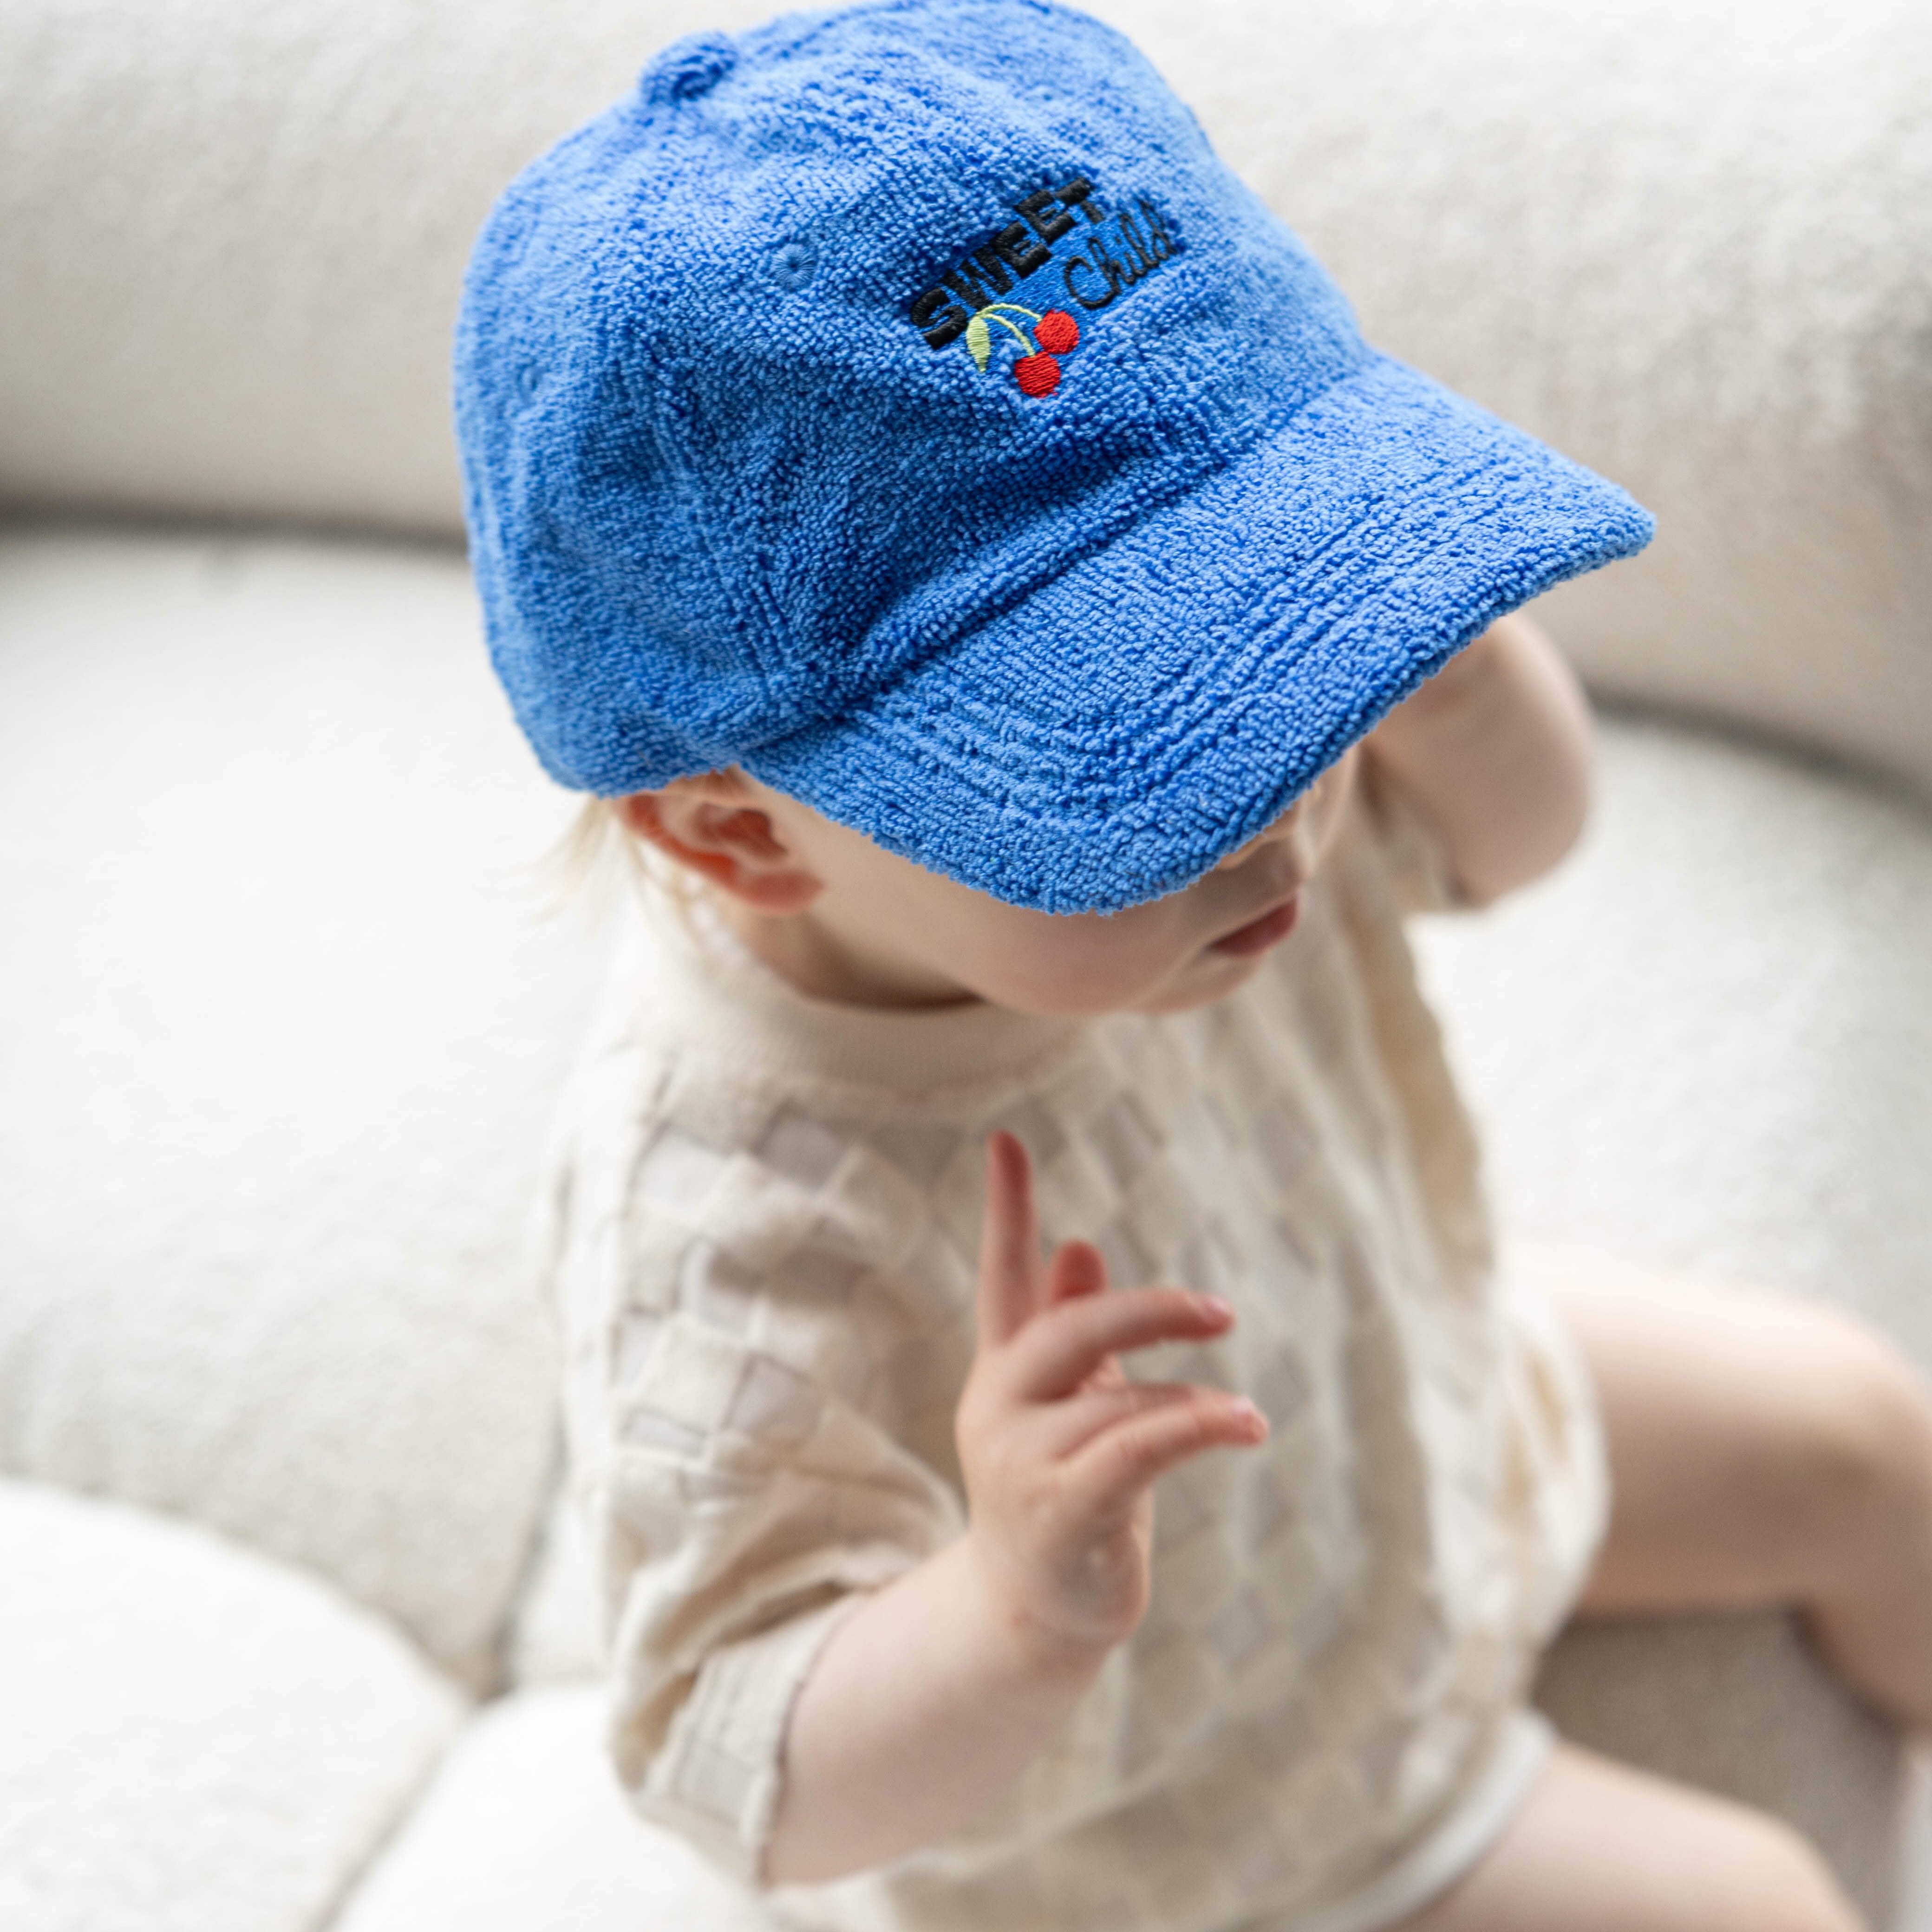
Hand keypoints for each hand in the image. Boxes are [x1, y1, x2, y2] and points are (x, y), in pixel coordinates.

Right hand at [954, 1130, 1268, 1669]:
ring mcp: (1021, 1460)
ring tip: (1243, 1418)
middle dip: (1147, 1311)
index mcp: (1004, 1373)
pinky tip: (1246, 1424)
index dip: (1006, 1209)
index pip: (1002, 1277)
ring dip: (1192, 1403)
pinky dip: (1197, 1426)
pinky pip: (1137, 1448)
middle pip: (1070, 1329)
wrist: (1034, 1616)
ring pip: (1119, 1400)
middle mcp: (1000, 1407)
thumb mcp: (1073, 1407)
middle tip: (1220, 1310)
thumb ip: (1071, 1331)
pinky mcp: (1058, 1510)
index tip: (1009, 1139)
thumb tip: (1081, 1244)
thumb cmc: (1067, 1497)